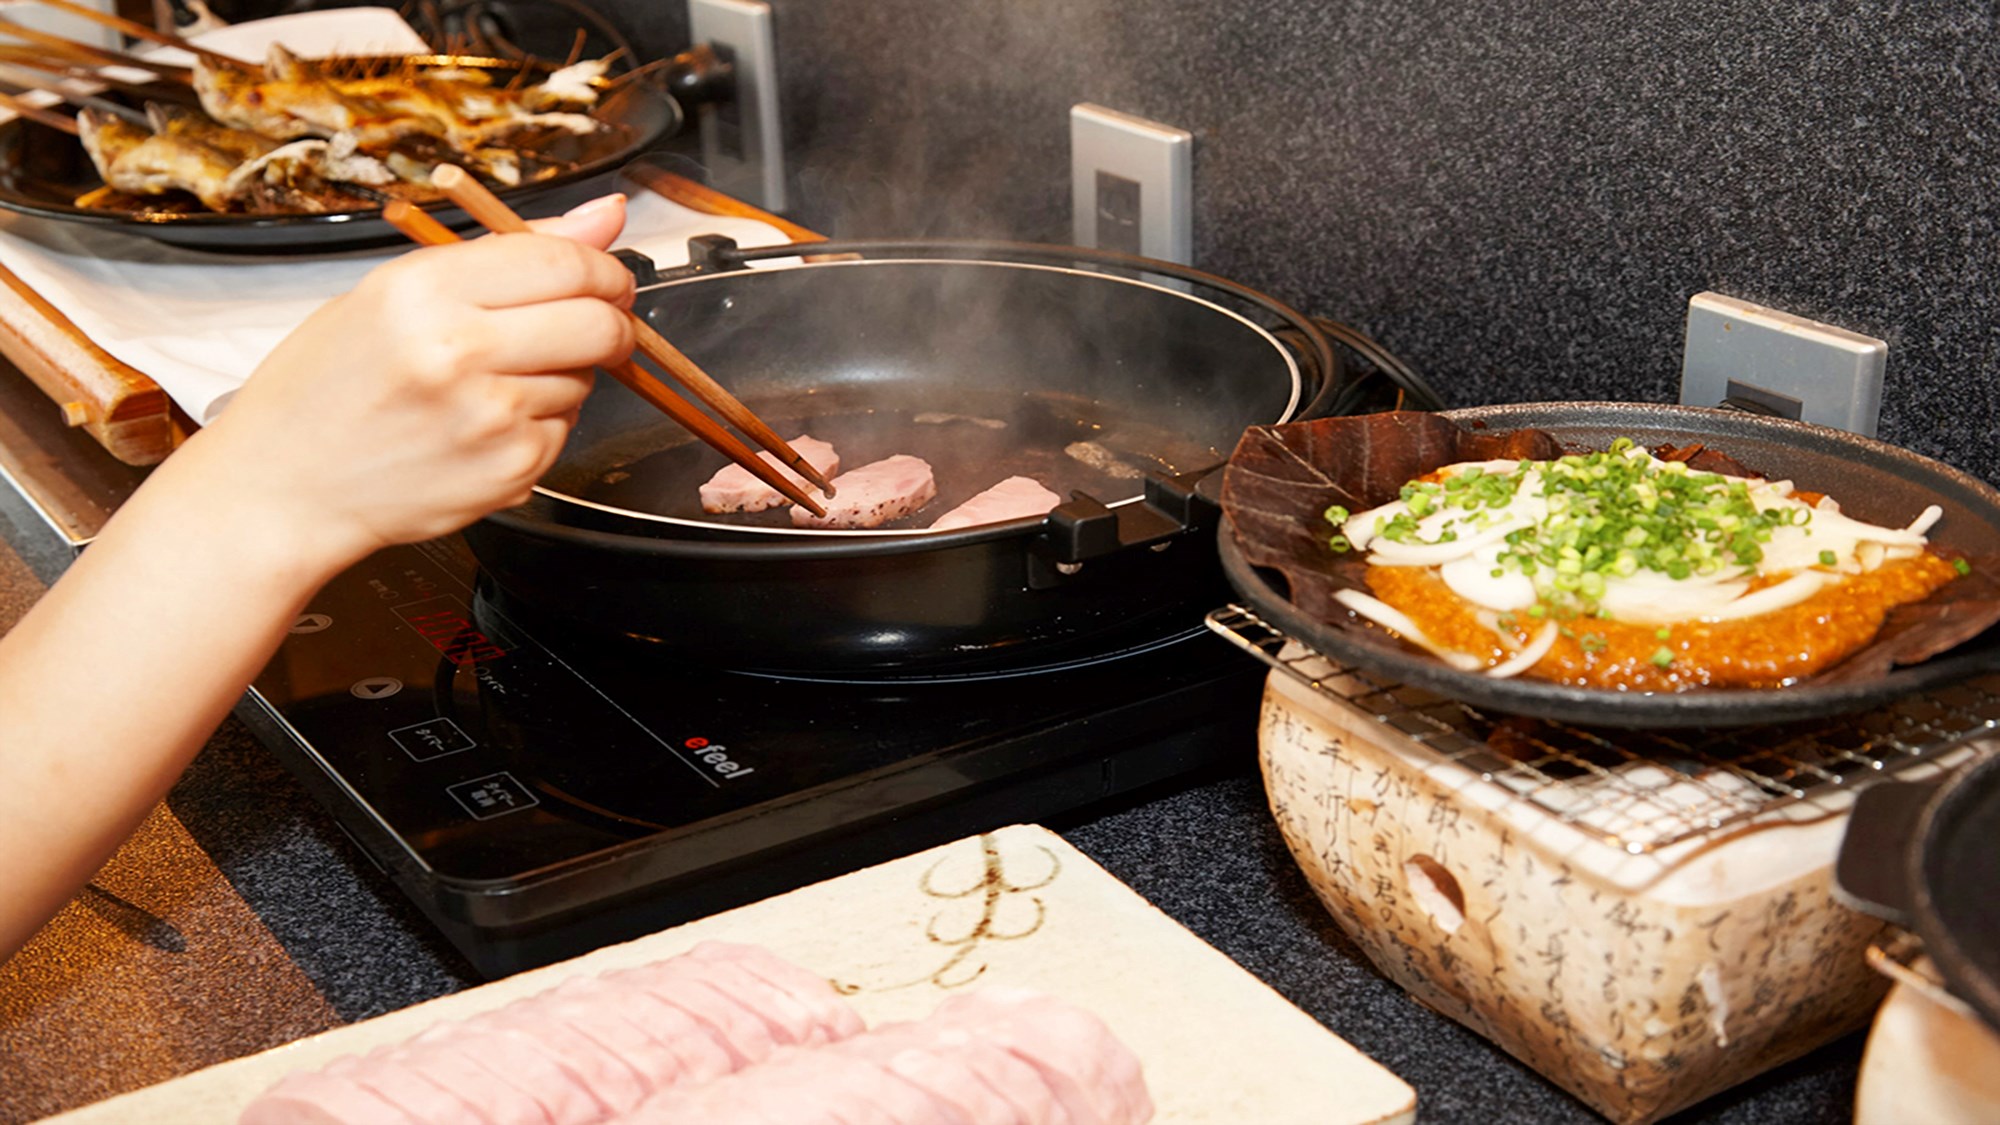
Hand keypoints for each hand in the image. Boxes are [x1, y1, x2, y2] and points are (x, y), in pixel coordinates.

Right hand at [187, 193, 637, 571]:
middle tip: (587, 325)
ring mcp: (490, 418)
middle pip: (597, 323)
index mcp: (423, 291)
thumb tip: (608, 215)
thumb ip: (511, 253)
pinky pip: (564, 431)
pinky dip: (542, 424)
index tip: (606, 278)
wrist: (285, 486)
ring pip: (584, 379)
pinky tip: (484, 425)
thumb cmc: (330, 385)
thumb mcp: (394, 292)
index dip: (604, 269)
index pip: (564, 263)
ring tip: (491, 383)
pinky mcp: (510, 470)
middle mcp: (459, 352)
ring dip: (563, 375)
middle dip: (609, 321)